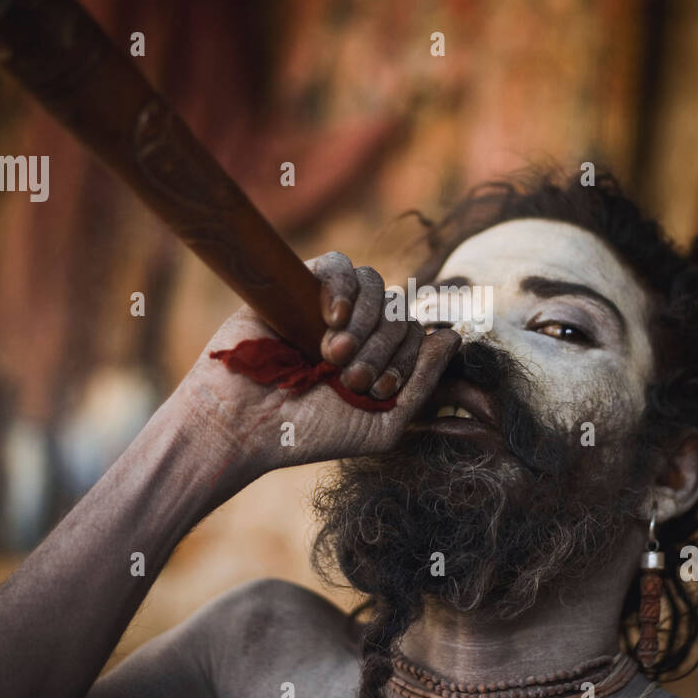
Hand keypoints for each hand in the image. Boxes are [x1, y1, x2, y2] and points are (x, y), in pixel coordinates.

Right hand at [174, 251, 460, 481]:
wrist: (243, 425)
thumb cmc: (309, 433)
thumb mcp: (382, 424)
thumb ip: (423, 383)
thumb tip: (454, 336)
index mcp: (381, 358)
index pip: (420, 334)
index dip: (408, 359)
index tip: (375, 390)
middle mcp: (360, 329)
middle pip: (402, 310)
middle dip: (384, 347)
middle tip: (349, 377)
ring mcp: (331, 306)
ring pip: (378, 284)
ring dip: (367, 321)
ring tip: (333, 354)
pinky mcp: (300, 286)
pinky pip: (340, 264)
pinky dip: (345, 287)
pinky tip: (332, 317)